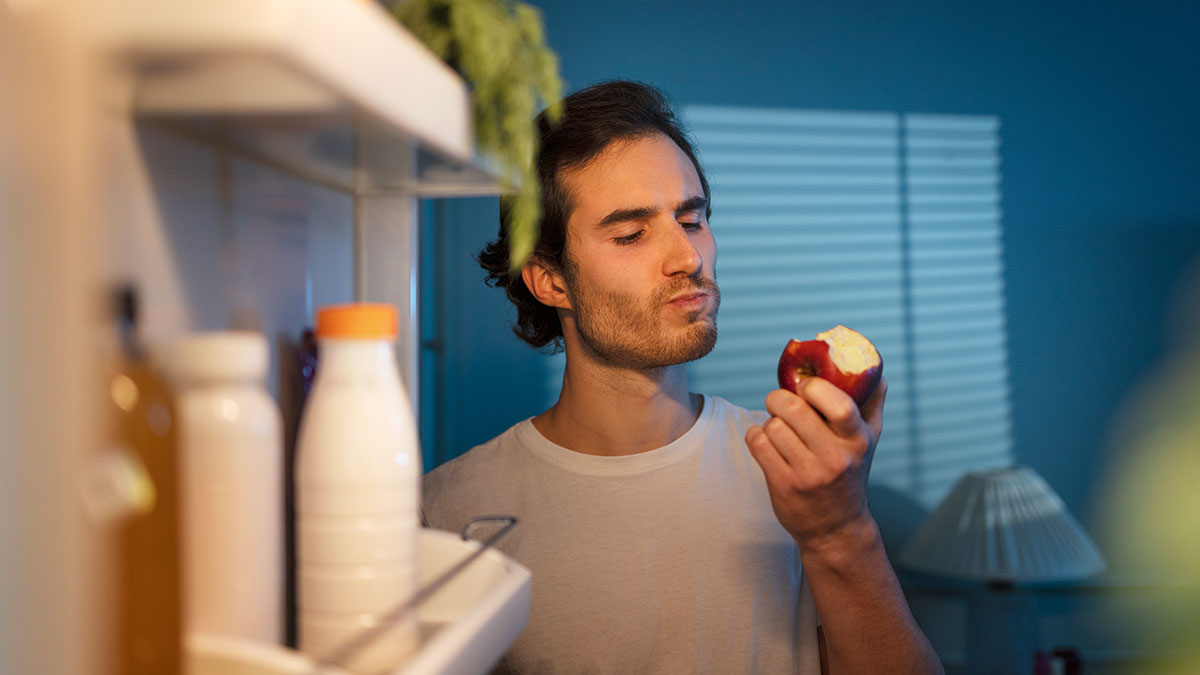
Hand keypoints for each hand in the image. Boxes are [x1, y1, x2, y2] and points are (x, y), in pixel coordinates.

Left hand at [745, 376, 886, 554]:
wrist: (836, 530)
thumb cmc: (850, 476)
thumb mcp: (868, 444)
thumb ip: (872, 407)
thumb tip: (878, 374)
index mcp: (857, 440)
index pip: (839, 404)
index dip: (815, 387)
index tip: (805, 386)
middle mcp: (835, 458)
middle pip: (794, 409)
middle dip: (778, 398)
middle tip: (778, 401)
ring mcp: (808, 474)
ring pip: (773, 426)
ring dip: (769, 422)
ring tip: (777, 429)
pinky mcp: (784, 485)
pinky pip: (758, 444)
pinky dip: (756, 436)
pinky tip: (765, 442)